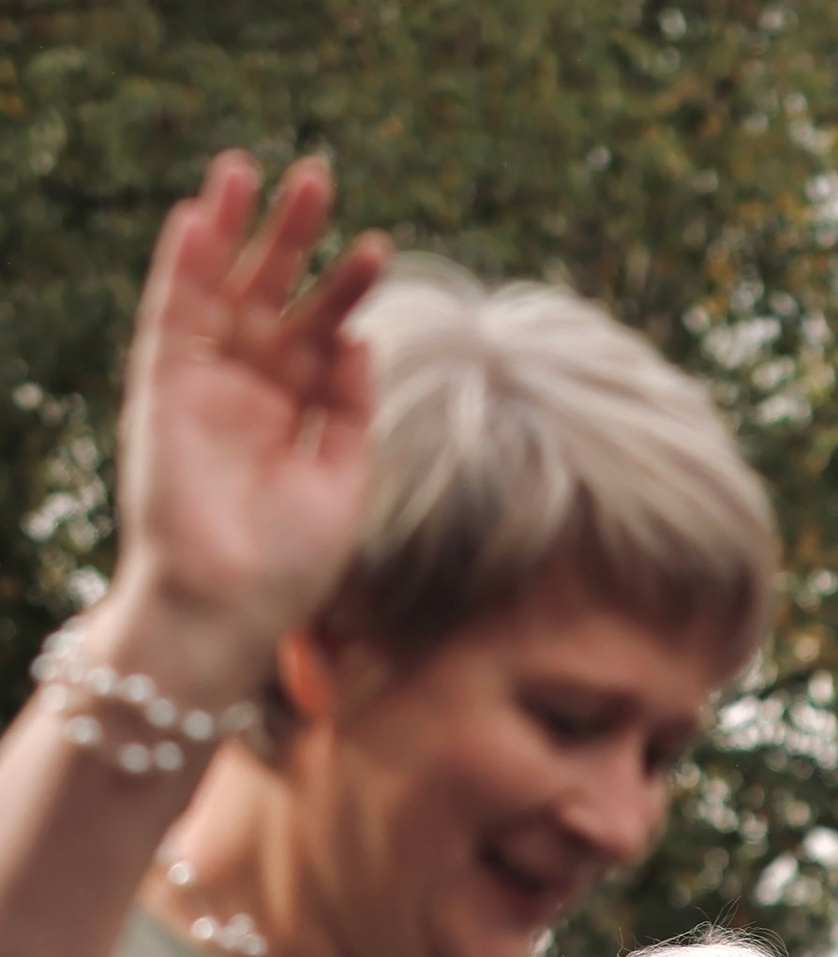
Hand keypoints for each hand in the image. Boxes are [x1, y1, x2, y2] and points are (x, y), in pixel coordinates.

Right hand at [106, 155, 387, 691]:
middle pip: (270, 294)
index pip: (321, 332)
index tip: (376, 244)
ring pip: (218, 290)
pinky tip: (198, 218)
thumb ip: (351, 410)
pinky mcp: (162, 390)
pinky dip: (183, 268)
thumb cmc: (288, 567)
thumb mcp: (342, 481)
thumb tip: (362, 340)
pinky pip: (170, 316)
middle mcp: (247, 389)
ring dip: (231, 230)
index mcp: (293, 411)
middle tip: (316, 176)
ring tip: (247, 167)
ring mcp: (202, 384)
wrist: (228, 610)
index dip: (345, 288)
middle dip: (291, 237)